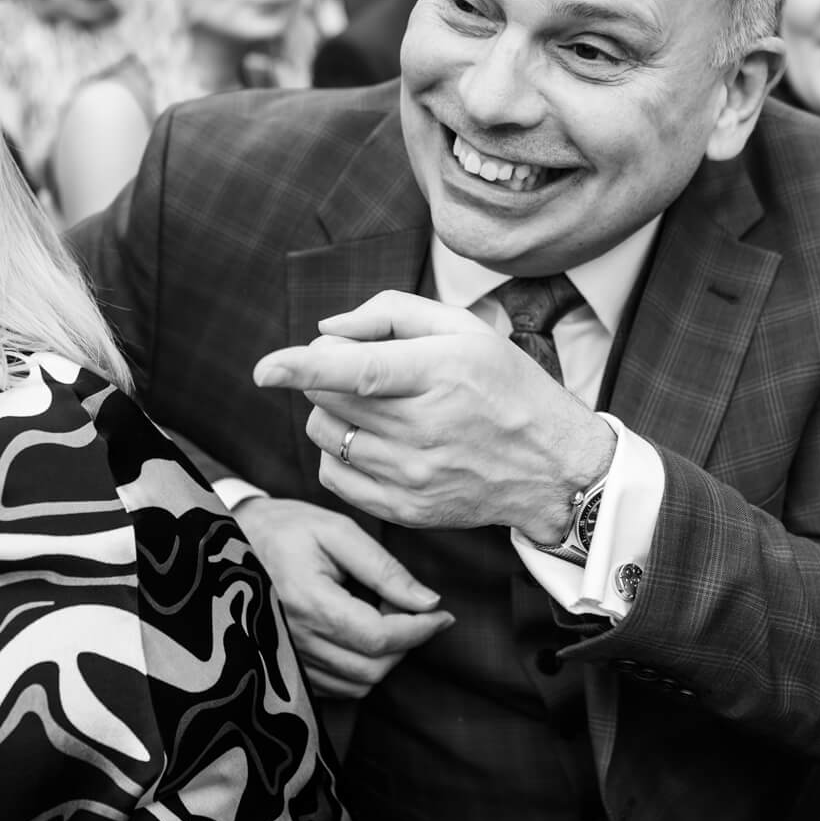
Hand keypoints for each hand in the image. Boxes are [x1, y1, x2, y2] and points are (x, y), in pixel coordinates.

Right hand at [233, 497, 453, 697]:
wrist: (228, 543)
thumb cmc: (286, 528)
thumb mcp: (337, 530)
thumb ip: (384, 567)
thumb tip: (428, 601)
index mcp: (310, 601)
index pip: (380, 637)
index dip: (420, 631)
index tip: (443, 614)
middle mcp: (296, 639)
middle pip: (373, 668)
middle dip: (405, 643)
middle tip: (410, 608)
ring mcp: (288, 658)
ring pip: (358, 684)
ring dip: (385, 657)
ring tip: (384, 618)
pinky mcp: (287, 667)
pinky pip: (338, 687)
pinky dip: (361, 667)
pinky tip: (361, 634)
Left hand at [253, 291, 615, 543]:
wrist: (553, 468)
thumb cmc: (507, 387)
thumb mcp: (466, 329)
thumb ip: (393, 312)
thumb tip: (327, 327)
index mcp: (440, 373)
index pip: (360, 370)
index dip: (305, 367)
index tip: (266, 368)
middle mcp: (424, 427)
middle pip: (330, 398)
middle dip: (326, 374)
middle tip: (360, 370)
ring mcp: (413, 475)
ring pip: (326, 435)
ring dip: (331, 413)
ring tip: (372, 407)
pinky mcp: (406, 508)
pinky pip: (335, 476)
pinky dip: (337, 452)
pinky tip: (370, 441)